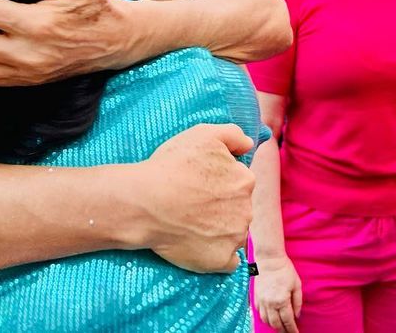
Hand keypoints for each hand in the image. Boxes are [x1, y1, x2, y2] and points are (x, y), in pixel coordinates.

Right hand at [138, 124, 254, 273]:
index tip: (200, 184)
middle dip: (222, 206)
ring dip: (221, 230)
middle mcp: (246, 209)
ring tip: (192, 224)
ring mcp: (234, 237)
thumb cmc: (172, 166)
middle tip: (194, 204)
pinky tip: (201, 246)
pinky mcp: (220, 261)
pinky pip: (229, 261)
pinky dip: (219, 255)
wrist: (146, 202)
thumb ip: (234, 135)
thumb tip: (250, 145)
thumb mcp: (204, 134)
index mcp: (245, 180)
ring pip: (234, 233)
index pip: (240, 182)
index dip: (220, 182)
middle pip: (239, 208)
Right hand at [254, 254, 302, 331]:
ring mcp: (261, 301)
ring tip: (280, 327)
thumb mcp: (297, 285)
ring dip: (273, 326)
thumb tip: (297, 315)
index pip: (287, 321)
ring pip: (266, 320)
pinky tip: (270, 318)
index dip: (292, 329)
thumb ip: (297, 302)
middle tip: (288, 332)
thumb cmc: (285, 270)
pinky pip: (259, 312)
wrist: (269, 259)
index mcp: (281, 301)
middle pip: (275, 324)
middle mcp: (270, 303)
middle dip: (282, 330)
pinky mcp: (256, 297)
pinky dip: (264, 318)